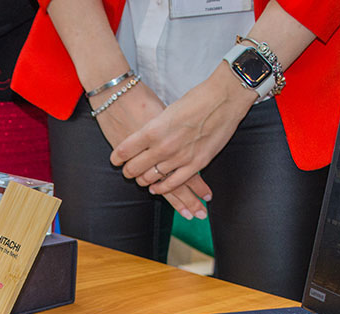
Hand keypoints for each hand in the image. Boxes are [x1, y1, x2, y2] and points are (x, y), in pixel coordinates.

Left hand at [92, 82, 211, 219]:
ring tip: (140, 179)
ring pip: (152, 178)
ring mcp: (180, 157)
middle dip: (128, 171)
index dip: (117, 157)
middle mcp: (163, 146)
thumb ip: (153, 128)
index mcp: (153, 129)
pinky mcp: (196, 164)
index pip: (125, 150)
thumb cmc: (195, 100)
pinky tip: (156, 188)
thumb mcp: (166, 111)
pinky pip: (173, 184)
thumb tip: (142, 140)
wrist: (224, 99)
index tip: (116, 160)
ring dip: (144, 180)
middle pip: (135, 168)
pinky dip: (162, 188)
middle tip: (127, 171)